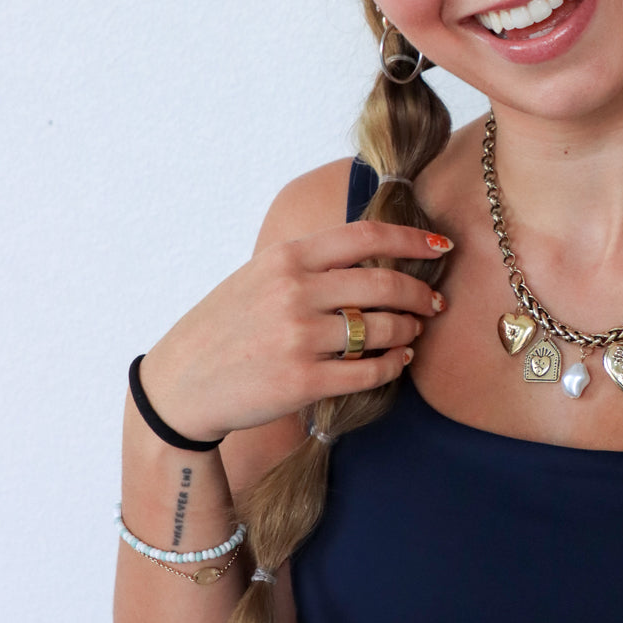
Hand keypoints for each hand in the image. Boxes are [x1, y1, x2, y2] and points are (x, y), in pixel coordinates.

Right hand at [136, 220, 451, 442]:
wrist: (181, 385)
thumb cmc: (226, 326)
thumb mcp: (259, 276)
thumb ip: (309, 263)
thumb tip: (374, 253)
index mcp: (286, 258)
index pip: (366, 237)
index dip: (412, 240)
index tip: (441, 248)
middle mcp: (294, 292)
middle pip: (384, 284)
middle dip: (420, 294)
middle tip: (435, 303)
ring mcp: (298, 337)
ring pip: (382, 329)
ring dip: (408, 331)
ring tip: (413, 333)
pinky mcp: (302, 381)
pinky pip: (368, 371)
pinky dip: (393, 365)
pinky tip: (398, 361)